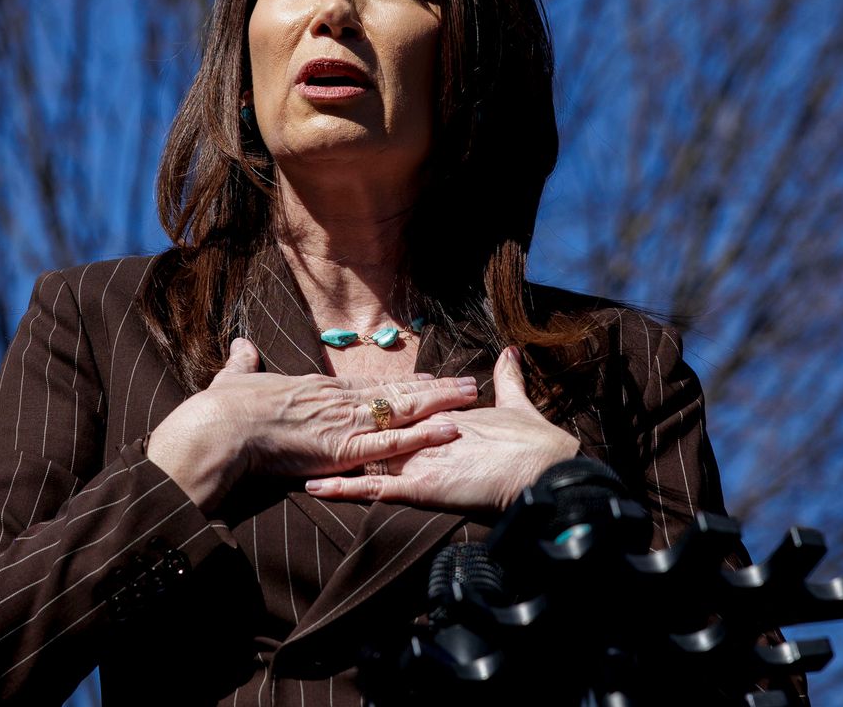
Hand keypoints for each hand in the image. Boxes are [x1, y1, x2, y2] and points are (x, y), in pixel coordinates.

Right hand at [147, 337, 478, 512]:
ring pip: (404, 410)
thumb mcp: (234, 379)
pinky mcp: (346, 448)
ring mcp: (345, 423)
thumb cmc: (224, 409)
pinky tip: (452, 430)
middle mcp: (337, 400)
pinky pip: (395, 442)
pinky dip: (425, 435)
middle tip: (463, 382)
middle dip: (432, 388)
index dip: (397, 383)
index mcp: (315, 388)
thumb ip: (244, 364)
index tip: (422, 379)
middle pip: (394, 392)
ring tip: (470, 395)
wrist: (221, 430)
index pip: (366, 384)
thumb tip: (240, 345)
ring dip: (440, 404)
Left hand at [301, 345, 579, 510]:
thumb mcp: (517, 407)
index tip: (337, 394)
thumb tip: (508, 353)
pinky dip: (344, 489)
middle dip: (337, 422)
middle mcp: (423, 436)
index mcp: (441, 418)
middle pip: (372, 426)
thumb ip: (508, 381)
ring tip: (292, 449)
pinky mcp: (421, 487)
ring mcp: (420, 460)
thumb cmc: (538, 447)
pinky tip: (314, 487)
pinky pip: (374, 490)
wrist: (550, 475)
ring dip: (329, 455)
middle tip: (300, 415)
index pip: (399, 406)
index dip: (369, 402)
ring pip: (364, 455)